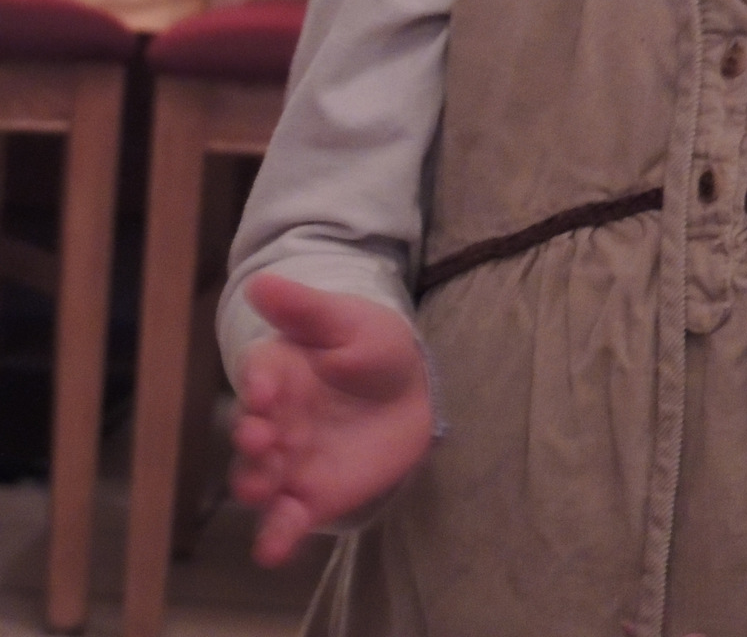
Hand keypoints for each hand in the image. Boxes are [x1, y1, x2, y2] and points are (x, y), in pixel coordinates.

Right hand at [229, 274, 434, 565]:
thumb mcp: (347, 320)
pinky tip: (272, 550)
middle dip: (251, 438)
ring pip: (259, 480)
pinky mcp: (310, 497)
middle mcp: (275, 419)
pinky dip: (275, 536)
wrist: (410, 390)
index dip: (258, 384)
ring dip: (255, 485)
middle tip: (264, 439)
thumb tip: (261, 281)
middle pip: (250, 434)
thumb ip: (305, 308)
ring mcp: (289, 462)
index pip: (258, 376)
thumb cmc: (372, 345)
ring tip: (262, 489)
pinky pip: (286, 520)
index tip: (267, 392)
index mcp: (279, 371)